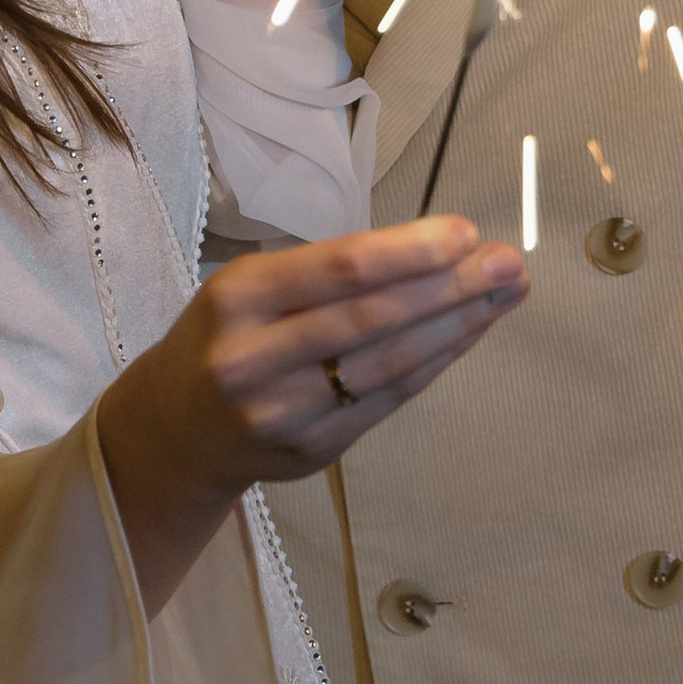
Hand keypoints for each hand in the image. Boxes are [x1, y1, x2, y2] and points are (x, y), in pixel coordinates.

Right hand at [98, 218, 525, 613]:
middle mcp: (256, 357)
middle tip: (509, 263)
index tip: (466, 233)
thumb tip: (433, 251)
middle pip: (373, 316)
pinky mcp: (314, 450)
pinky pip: (388, 400)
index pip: (340, 268)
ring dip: (457, 326)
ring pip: (389, 363)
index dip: (410, 251)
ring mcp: (285, 412)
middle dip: (451, 286)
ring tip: (504, 295)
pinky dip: (435, 364)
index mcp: (238, 297)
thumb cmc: (223, 338)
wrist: (174, 431)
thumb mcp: (247, 289)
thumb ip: (324, 275)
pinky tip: (466, 336)